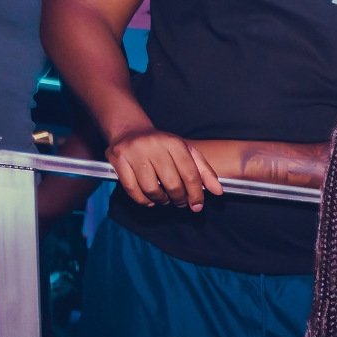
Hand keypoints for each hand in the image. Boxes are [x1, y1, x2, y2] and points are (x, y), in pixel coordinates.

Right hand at [104, 126, 223, 210]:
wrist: (130, 131)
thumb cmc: (162, 146)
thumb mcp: (186, 152)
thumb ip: (204, 171)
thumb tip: (218, 192)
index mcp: (174, 143)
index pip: (190, 175)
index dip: (196, 194)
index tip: (197, 205)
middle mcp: (153, 145)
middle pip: (172, 184)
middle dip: (179, 199)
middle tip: (180, 201)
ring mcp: (134, 152)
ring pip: (151, 189)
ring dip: (161, 200)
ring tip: (164, 198)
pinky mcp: (118, 160)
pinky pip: (132, 190)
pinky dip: (143, 200)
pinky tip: (150, 199)